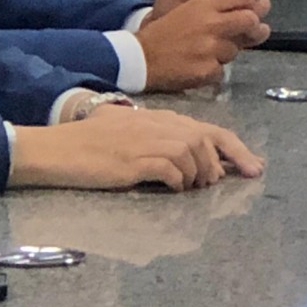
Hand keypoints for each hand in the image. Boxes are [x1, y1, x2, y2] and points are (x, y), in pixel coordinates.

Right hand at [9, 106, 262, 190]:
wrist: (53, 149)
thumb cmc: (82, 141)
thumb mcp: (121, 128)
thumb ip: (149, 134)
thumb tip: (172, 156)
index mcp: (156, 118)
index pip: (207, 129)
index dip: (235, 148)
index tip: (253, 167)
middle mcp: (155, 125)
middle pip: (205, 140)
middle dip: (221, 164)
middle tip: (218, 184)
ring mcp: (145, 141)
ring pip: (192, 153)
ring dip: (198, 175)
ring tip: (190, 187)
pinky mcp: (134, 160)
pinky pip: (170, 169)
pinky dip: (178, 181)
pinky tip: (171, 188)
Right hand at [135, 0, 271, 90]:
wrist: (140, 58)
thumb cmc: (164, 31)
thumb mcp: (188, 8)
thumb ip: (217, 5)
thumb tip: (249, 5)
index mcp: (204, 4)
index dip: (247, 3)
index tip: (242, 10)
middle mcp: (212, 23)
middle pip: (250, 20)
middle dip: (248, 28)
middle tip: (236, 35)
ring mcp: (211, 48)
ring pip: (236, 49)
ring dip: (224, 52)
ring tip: (204, 53)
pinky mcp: (208, 70)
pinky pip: (222, 70)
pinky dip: (212, 70)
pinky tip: (197, 66)